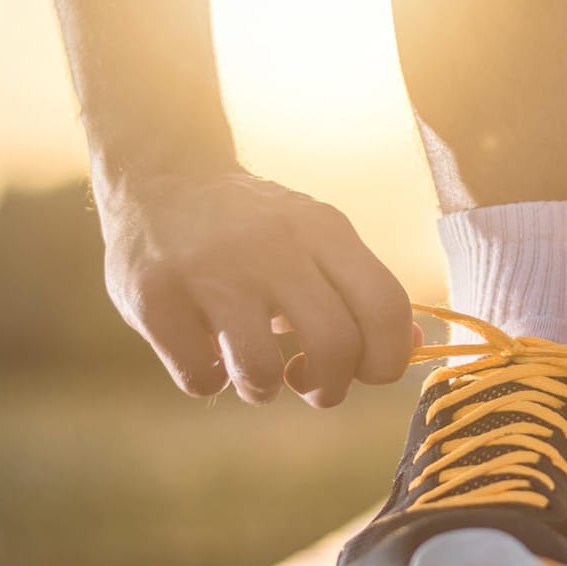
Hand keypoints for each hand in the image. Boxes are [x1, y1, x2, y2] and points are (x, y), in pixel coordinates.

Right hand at [94, 167, 414, 406]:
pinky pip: (199, 376)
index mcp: (324, 230)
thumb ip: (363, 291)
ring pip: (261, 373)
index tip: (365, 373)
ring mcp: (209, 272)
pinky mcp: (154, 297)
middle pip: (335, 347)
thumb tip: (412, 349)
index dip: (387, 360)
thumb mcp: (318, 238)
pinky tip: (205, 352)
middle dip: (329, 389)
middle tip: (310, 383)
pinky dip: (208, 379)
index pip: (387, 307)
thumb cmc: (255, 226)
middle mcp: (272, 247)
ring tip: (255, 370)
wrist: (161, 176)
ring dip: (264, 389)